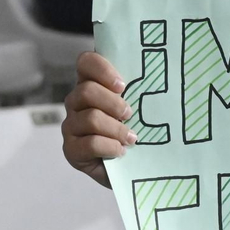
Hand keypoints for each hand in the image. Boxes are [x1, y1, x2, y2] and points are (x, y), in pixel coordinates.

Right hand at [61, 50, 136, 188]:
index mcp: (91, 83)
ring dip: (116, 129)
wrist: (133, 167)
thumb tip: (158, 76)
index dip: (101, 69)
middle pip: (86, 91)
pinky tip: (120, 151)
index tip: (122, 85)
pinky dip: (109, 146)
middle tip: (130, 114)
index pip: (85, 62)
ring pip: (90, 118)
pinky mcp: (71, 150)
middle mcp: (76, 102)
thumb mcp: (139, 106)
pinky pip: (89, 143)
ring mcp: (71, 126)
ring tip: (131, 138)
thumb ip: (138, 88)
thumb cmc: (137, 129)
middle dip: (113, 103)